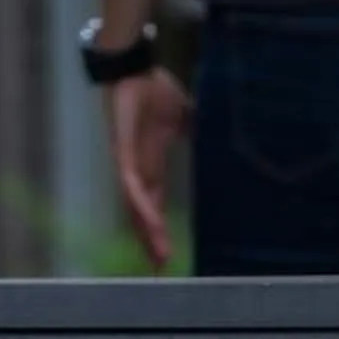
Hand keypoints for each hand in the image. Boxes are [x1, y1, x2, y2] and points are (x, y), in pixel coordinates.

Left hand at [109, 69, 190, 269]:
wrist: (133, 67)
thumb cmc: (153, 89)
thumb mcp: (182, 116)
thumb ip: (193, 129)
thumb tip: (216, 134)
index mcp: (151, 164)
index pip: (154, 205)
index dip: (158, 230)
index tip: (167, 255)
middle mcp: (137, 169)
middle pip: (143, 215)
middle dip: (151, 243)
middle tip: (160, 271)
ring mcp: (128, 163)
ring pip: (136, 208)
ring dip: (147, 233)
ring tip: (158, 257)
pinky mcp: (122, 153)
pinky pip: (131, 186)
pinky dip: (140, 205)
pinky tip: (150, 223)